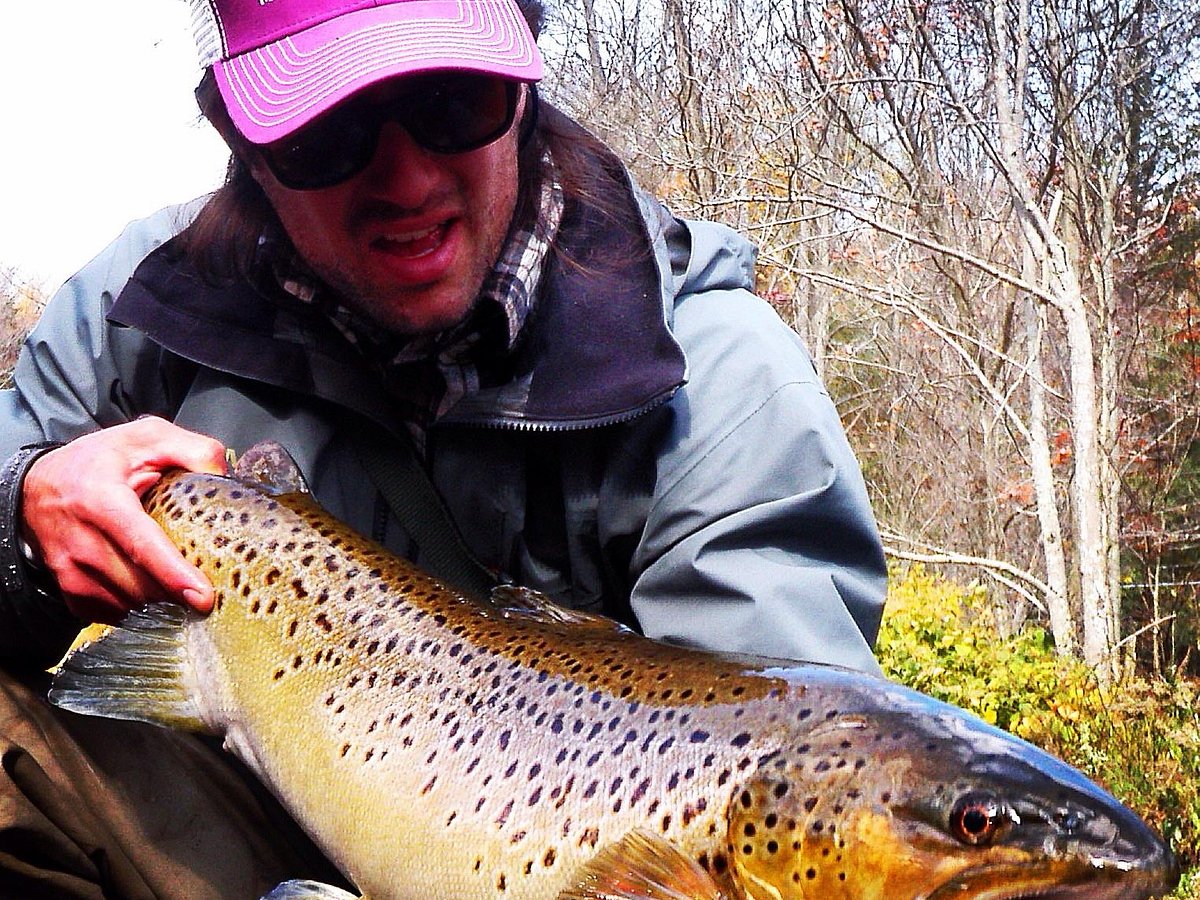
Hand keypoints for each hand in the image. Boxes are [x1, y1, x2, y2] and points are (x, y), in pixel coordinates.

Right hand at [19, 418, 227, 623]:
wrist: (40, 484)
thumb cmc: (100, 460)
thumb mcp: (147, 437)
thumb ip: (191, 449)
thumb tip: (222, 474)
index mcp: (102, 500)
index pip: (141, 545)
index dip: (173, 574)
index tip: (202, 598)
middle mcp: (81, 540)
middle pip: (142, 583)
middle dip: (177, 585)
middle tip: (197, 569)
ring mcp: (70, 570)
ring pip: (131, 603)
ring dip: (158, 595)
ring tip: (167, 569)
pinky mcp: (69, 590)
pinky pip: (115, 612)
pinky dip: (136, 603)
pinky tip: (143, 579)